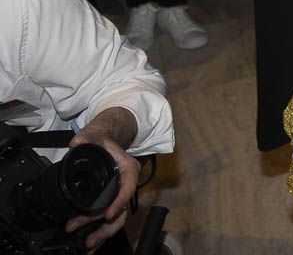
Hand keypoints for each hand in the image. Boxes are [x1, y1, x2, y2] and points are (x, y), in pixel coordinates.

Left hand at [64, 108, 140, 252]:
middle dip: (105, 226)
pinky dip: (101, 230)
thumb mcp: (95, 135)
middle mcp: (126, 183)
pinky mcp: (112, 200)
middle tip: (88, 239)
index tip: (108, 214)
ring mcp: (119, 193)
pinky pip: (110, 218)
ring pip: (117, 217)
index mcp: (128, 168)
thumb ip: (87, 137)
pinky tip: (90, 242)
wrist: (104, 140)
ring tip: (89, 245)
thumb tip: (77, 142)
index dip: (119, 202)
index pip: (128, 187)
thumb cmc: (102, 139)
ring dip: (104, 233)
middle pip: (121, 208)